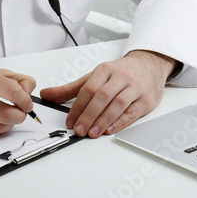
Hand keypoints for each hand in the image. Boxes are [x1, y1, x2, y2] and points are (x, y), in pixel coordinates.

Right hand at [0, 68, 36, 138]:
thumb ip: (15, 79)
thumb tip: (29, 90)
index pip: (11, 91)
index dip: (24, 99)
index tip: (27, 103)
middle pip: (7, 114)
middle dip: (20, 115)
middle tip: (21, 112)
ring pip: (0, 127)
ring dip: (9, 124)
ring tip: (8, 115)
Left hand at [39, 50, 174, 137]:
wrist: (149, 64)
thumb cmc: (120, 72)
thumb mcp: (94, 76)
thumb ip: (71, 88)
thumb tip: (47, 94)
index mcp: (105, 70)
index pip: (88, 89)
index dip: (77, 107)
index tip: (70, 121)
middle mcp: (120, 77)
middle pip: (102, 97)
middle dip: (89, 115)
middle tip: (80, 129)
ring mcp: (134, 88)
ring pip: (117, 104)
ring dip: (103, 120)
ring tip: (92, 132)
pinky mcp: (146, 99)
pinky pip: (132, 112)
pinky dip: (120, 122)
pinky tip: (110, 129)